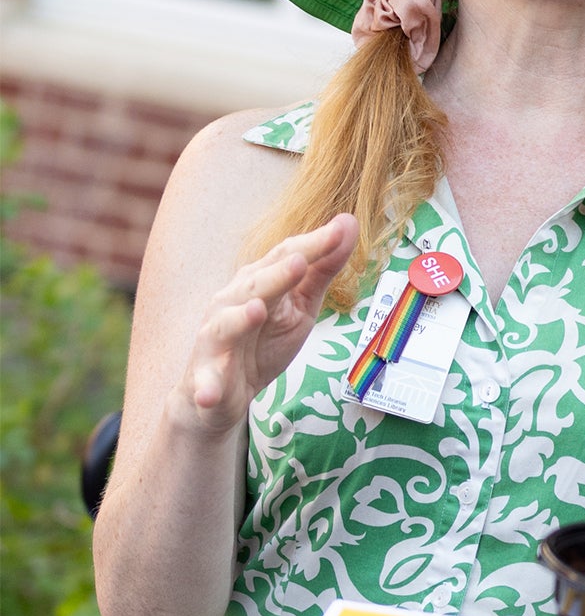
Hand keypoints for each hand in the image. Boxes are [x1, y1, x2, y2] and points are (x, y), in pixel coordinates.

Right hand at [180, 214, 357, 431]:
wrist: (221, 393)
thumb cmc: (263, 339)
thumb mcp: (301, 305)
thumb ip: (323, 268)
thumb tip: (349, 222)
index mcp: (258, 283)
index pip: (286, 258)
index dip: (312, 246)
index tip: (341, 230)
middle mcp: (231, 304)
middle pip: (256, 285)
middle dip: (277, 274)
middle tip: (300, 261)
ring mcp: (215, 341)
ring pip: (226, 325)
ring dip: (240, 318)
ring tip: (258, 310)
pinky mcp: (205, 379)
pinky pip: (205, 384)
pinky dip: (207, 388)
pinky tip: (210, 394)